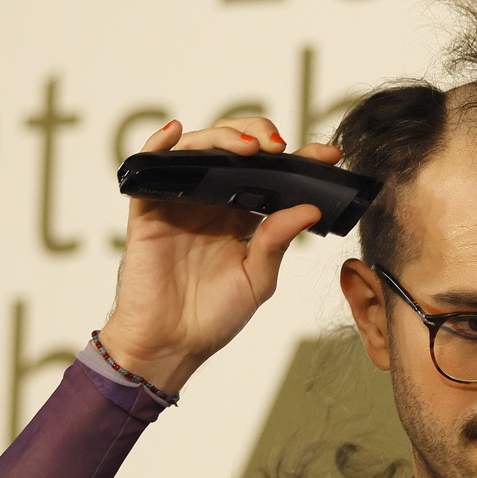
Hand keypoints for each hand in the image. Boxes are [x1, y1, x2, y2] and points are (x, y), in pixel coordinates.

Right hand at [98, 118, 341, 392]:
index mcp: (242, 216)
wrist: (171, 345)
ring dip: (221, 137)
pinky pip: (149, 167)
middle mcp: (212, 201)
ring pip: (198, 149)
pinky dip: (159, 144)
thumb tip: (309, 209)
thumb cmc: (213, 317)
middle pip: (234, 150)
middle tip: (280, 147)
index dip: (300, 160)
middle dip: (260, 136)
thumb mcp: (257, 279)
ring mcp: (180, 202)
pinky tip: (175, 132)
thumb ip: (277, 242)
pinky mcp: (148, 209)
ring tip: (246, 146)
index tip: (328, 155)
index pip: (274, 176)